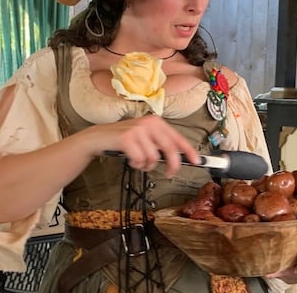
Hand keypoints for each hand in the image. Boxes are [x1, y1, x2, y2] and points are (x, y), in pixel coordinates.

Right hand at [82, 114, 200, 177]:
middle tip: (170, 174)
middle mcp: (149, 123)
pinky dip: (136, 164)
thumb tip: (177, 158)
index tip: (197, 161)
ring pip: (153, 157)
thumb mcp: (145, 137)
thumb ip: (160, 144)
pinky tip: (131, 159)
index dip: (189, 150)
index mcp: (156, 122)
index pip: (177, 138)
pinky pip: (140, 160)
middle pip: (169, 149)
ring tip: (139, 162)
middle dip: (172, 165)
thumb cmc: (124, 139)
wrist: (99, 137)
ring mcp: (138, 130)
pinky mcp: (127, 138)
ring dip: (147, 165)